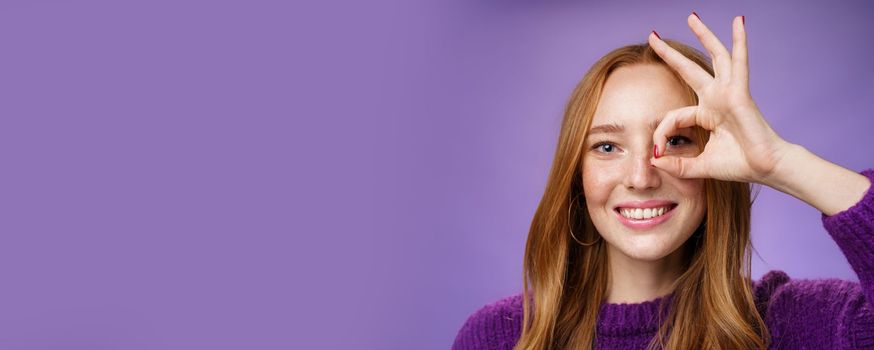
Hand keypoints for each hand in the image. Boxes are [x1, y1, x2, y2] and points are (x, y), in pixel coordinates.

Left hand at [648, 14, 791, 184]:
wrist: (765, 169)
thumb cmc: (739, 165)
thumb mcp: (698, 166)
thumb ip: (677, 165)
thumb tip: (652, 160)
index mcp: (707, 114)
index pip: (674, 116)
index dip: (661, 133)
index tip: (657, 151)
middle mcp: (716, 99)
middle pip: (690, 69)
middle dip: (670, 54)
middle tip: (652, 36)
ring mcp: (729, 93)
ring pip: (715, 56)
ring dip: (704, 35)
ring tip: (692, 17)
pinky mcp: (740, 92)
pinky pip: (739, 62)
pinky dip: (740, 41)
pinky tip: (739, 21)